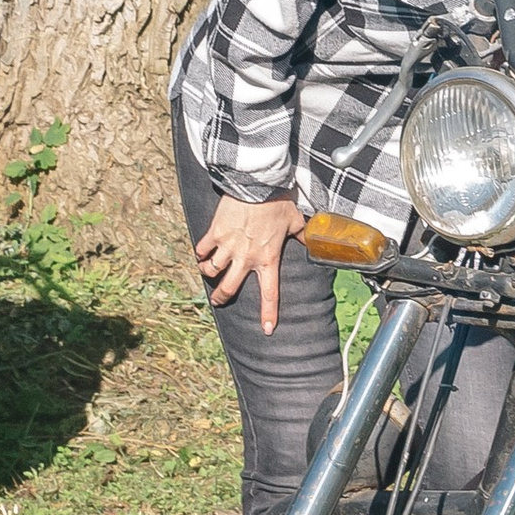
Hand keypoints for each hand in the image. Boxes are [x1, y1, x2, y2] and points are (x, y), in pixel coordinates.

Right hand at [193, 192, 303, 332]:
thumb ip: (303, 235)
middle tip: (219, 300)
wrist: (256, 185)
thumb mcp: (296, 220)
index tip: (267, 329)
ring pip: (211, 271)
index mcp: (267, 259)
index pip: (269, 293)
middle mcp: (245, 258)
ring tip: (209, 271)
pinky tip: (202, 253)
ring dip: (208, 273)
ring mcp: (227, 246)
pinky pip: (201, 250)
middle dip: (221, 298)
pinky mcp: (214, 233)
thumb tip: (314, 240)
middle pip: (228, 288)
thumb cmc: (277, 202)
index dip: (268, 313)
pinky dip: (200, 254)